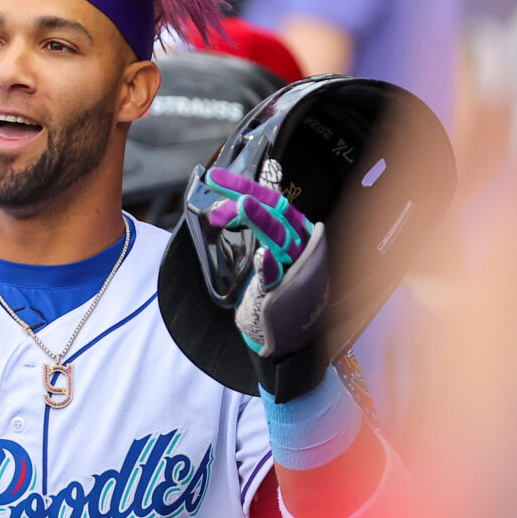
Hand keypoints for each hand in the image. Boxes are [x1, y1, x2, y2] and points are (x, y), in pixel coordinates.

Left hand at [203, 167, 331, 398]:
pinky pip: (279, 276)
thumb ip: (256, 228)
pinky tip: (263, 256)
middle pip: (276, 210)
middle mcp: (301, 244)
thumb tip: (230, 202)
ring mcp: (296, 268)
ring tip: (242, 205)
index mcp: (296, 231)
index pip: (273, 199)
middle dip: (246, 193)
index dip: (245, 185)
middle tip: (217, 183)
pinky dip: (272, 265)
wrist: (290, 339)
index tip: (215, 178)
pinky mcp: (286, 294)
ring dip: (262, 220)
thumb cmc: (278, 292)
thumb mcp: (269, 254)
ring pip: (281, 236)